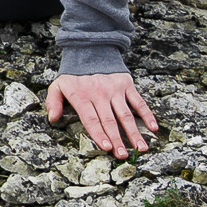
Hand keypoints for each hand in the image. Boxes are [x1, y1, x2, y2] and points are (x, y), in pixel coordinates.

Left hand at [45, 70, 159, 155]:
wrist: (91, 51)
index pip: (91, 119)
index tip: (106, 148)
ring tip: (140, 148)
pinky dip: (147, 114)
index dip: (99, 134)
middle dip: (117, 140)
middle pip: (110, 121)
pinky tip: (153, 128)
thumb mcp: (58, 85)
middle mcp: (100, 94)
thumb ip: (53, 102)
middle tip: (123, 156)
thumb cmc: (74, 75)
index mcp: (82, 96)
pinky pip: (138, 102)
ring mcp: (115, 90)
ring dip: (134, 132)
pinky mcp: (126, 85)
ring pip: (126, 115)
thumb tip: (52, 118)